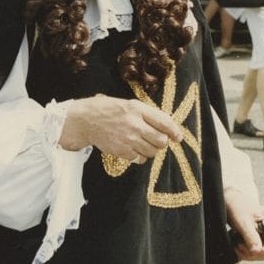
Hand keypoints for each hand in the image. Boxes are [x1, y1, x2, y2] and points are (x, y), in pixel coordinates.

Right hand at [59, 95, 182, 159]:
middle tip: (157, 140)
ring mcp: (128, 139)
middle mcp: (134, 124)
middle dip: (162, 142)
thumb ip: (146, 113)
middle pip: (161, 140)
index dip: (174, 131)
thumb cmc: (108, 110)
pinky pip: (140, 159)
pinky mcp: (121, 151)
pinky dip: (140, 156)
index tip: (178, 137)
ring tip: (143, 144)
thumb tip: (167, 125)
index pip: (164, 122)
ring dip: (152, 150)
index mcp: (137, 109)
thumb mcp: (128, 104)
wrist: (85, 121)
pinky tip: (134, 149)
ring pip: (152, 151)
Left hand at [223, 188, 263, 260]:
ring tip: (237, 245)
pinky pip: (256, 251)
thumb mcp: (243, 222)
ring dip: (249, 254)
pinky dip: (246, 252)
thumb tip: (257, 251)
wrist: (231, 200)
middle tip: (240, 246)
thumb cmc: (238, 206)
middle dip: (255, 254)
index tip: (253, 250)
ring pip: (263, 254)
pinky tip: (238, 246)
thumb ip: (251, 237)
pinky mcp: (258, 238)